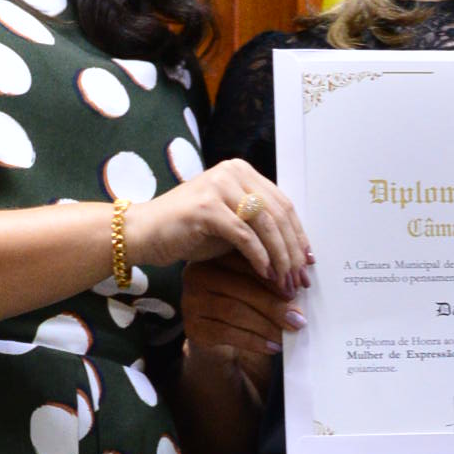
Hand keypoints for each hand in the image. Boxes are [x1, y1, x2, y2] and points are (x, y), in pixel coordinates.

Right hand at [129, 158, 312, 289]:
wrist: (146, 232)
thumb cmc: (189, 231)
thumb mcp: (232, 224)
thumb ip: (260, 227)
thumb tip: (297, 252)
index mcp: (242, 172)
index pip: (283, 203)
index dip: (298, 234)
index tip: (307, 262)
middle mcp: (232, 172)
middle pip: (278, 213)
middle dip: (292, 250)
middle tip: (299, 278)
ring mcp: (218, 186)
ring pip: (264, 223)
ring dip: (279, 256)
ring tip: (284, 281)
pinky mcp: (206, 207)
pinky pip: (244, 235)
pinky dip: (258, 256)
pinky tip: (265, 274)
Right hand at [182, 254, 299, 374]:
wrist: (215, 337)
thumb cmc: (240, 305)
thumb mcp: (253, 287)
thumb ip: (269, 280)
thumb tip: (298, 286)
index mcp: (214, 257)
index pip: (246, 264)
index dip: (274, 279)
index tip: (297, 292)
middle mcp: (196, 275)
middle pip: (241, 288)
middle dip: (274, 305)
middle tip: (298, 319)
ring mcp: (190, 301)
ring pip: (235, 311)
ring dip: (267, 325)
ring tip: (288, 333)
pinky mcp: (192, 327)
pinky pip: (227, 333)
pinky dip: (254, 341)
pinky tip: (273, 346)